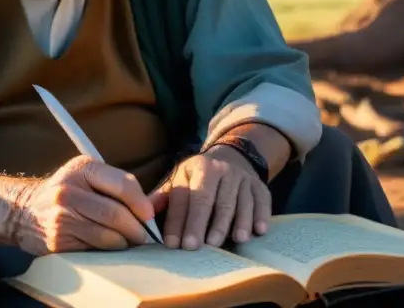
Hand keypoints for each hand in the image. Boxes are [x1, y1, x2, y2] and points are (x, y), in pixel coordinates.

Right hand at [12, 156, 154, 254]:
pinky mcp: (58, 240)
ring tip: (127, 240)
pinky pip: (94, 249)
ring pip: (108, 235)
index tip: (149, 215)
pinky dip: (108, 250)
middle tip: (143, 235)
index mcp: (82, 168)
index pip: (123, 184)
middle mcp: (69, 190)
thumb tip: (161, 202)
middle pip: (116, 214)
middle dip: (137, 228)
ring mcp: (61, 216)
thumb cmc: (69, 192)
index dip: (142, 202)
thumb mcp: (90, 177)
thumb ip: (123, 186)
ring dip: (124, 242)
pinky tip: (108, 246)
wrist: (25, 211)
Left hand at [149, 145, 271, 250]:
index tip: (172, 244)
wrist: (232, 156)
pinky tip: (258, 231)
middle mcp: (220, 170)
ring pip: (238, 201)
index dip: (178, 221)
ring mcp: (242, 178)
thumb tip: (141, 215)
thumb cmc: (200, 177)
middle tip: (196, 247)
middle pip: (210, 199)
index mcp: (197, 168)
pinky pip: (262, 201)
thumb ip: (164, 197)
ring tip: (232, 240)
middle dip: (202, 223)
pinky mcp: (259, 186)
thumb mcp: (181, 178)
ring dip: (235, 222)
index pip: (186, 197)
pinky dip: (261, 216)